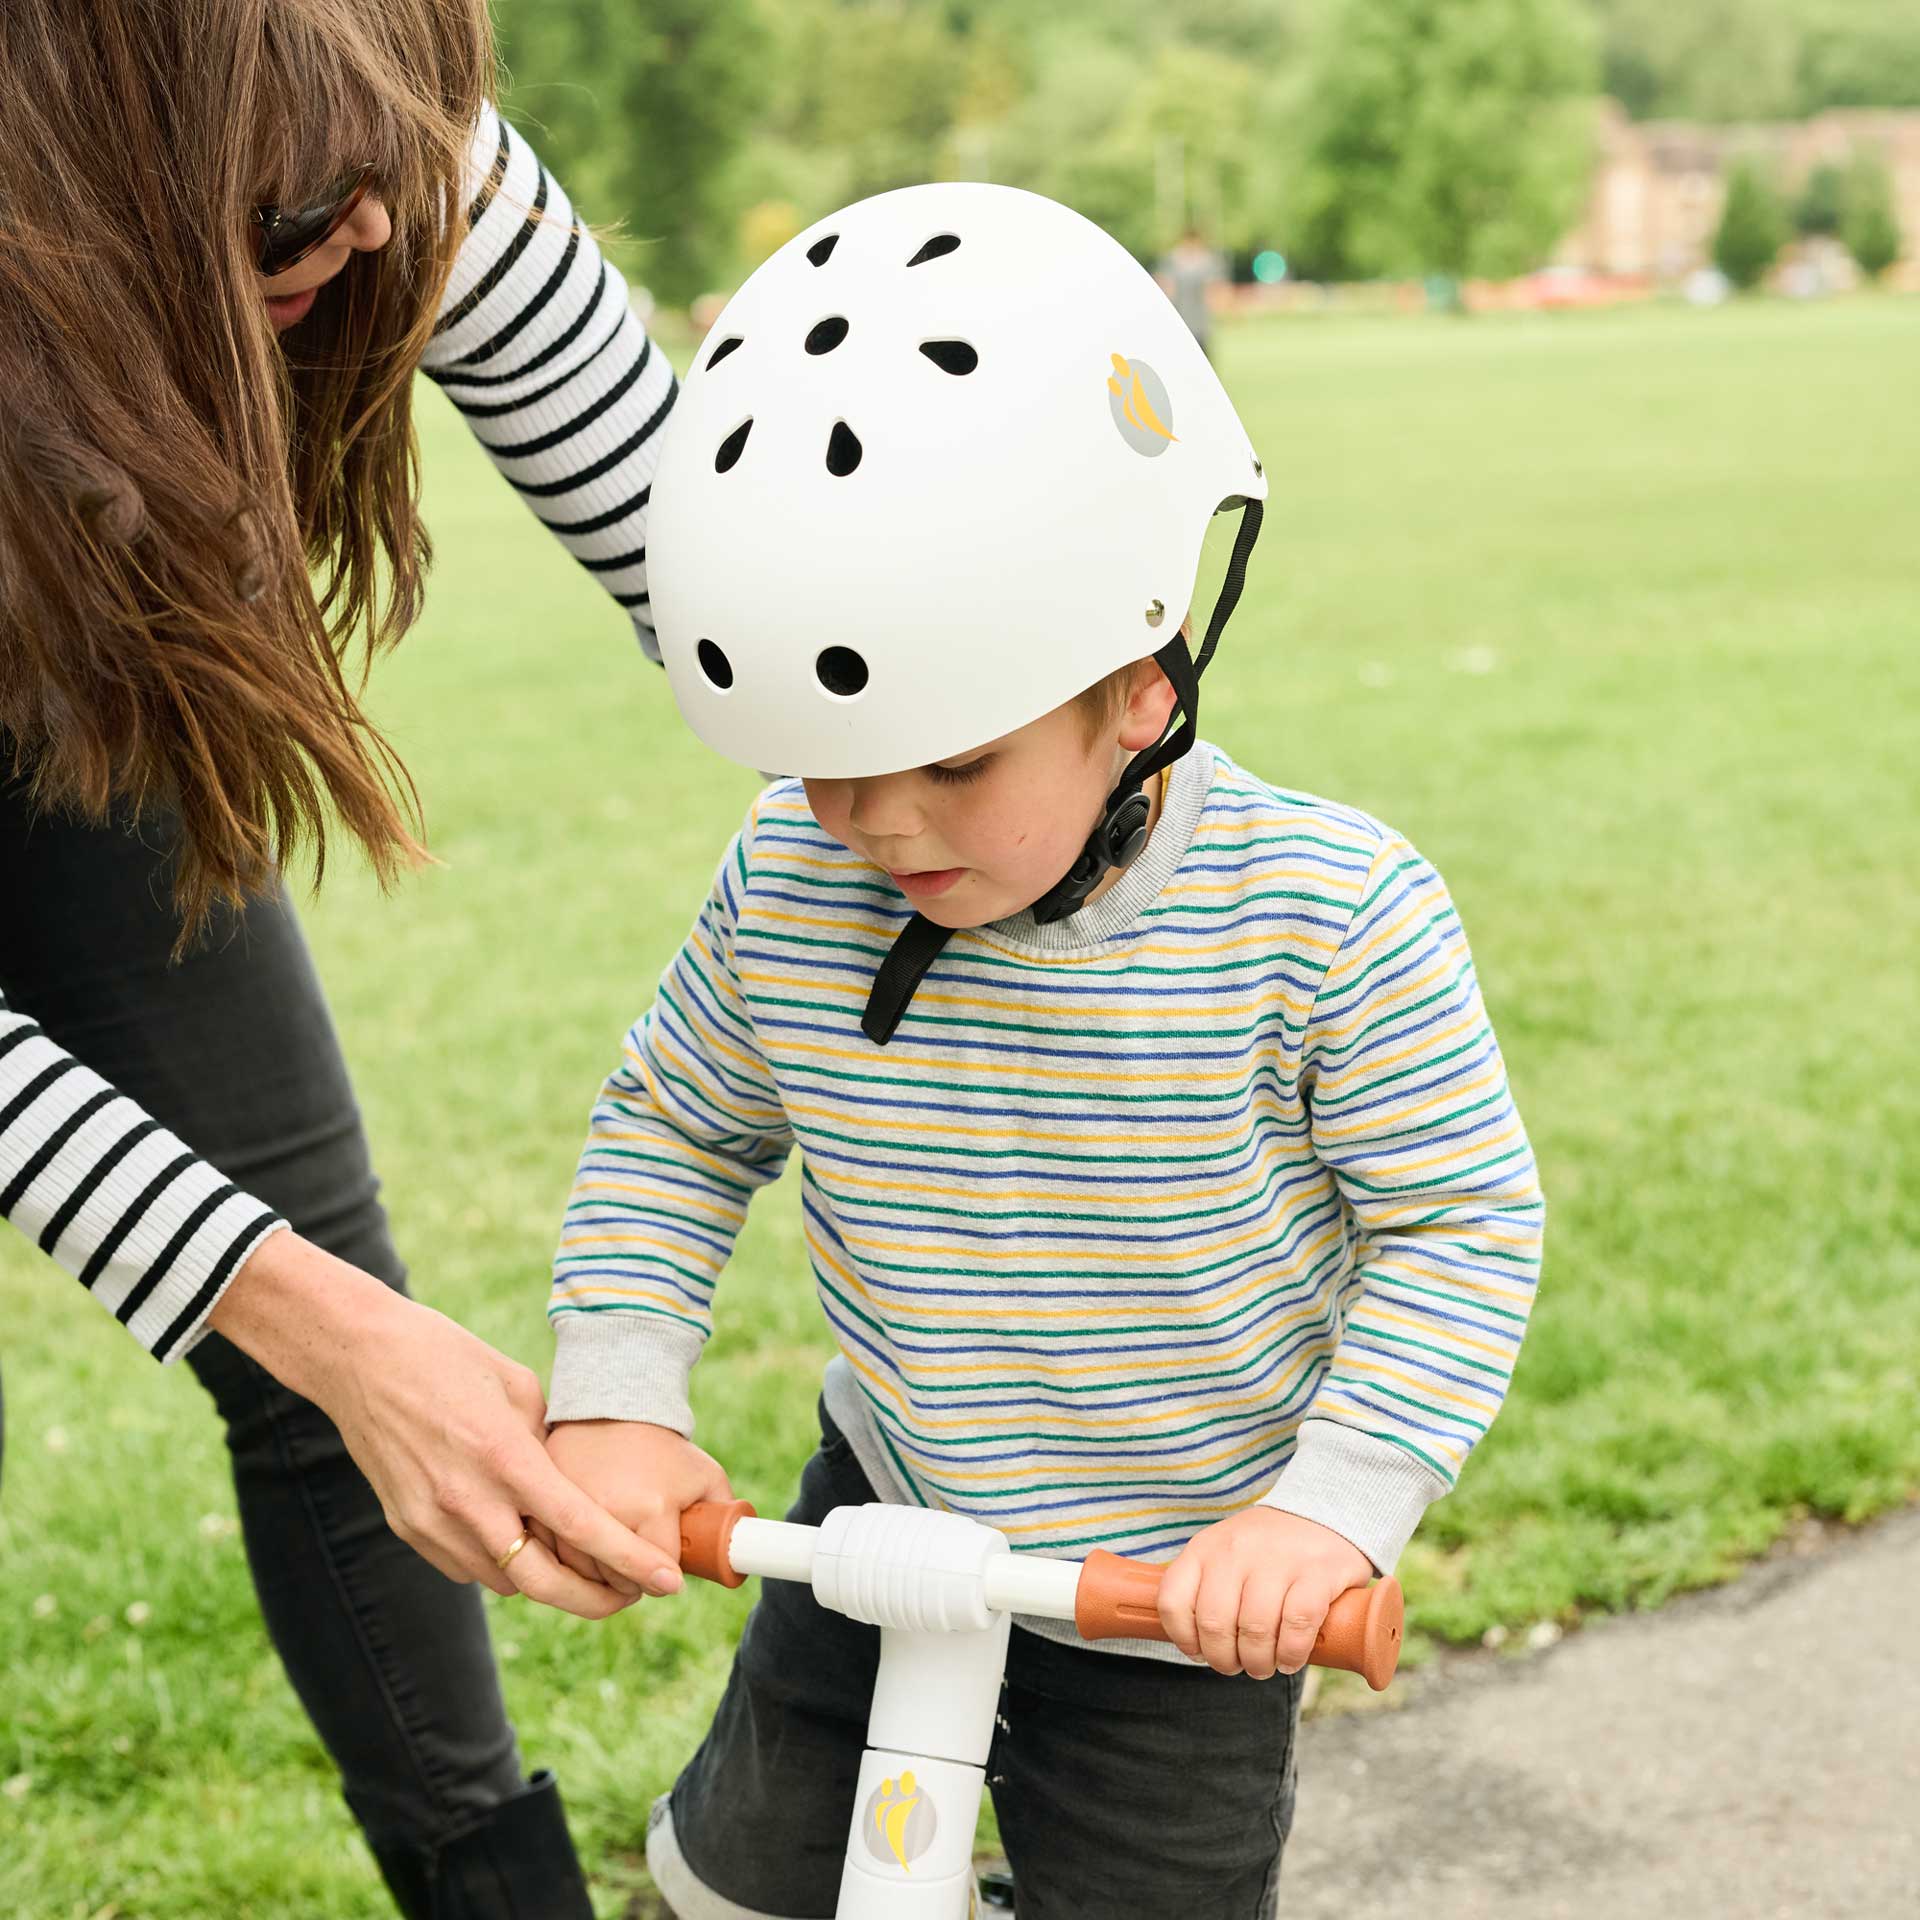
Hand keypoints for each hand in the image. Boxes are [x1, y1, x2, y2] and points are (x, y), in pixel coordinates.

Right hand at [208, 1230, 686, 1617]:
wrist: (360, 1358)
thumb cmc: (447, 1358)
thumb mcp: (517, 1386)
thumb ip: (548, 1444)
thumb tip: (574, 1483)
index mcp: (505, 1456)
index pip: (580, 1526)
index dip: (630, 1559)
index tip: (669, 1581)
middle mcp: (467, 1499)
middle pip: (543, 1582)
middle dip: (595, 1600)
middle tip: (629, 1597)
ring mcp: (432, 1520)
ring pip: (504, 1580)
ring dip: (545, 1581)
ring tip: (580, 1565)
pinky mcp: (407, 1528)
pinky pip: (467, 1567)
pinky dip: (499, 1564)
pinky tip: (517, 1541)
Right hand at [540, 1420, 731, 1595]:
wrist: (614, 1411)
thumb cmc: (665, 1450)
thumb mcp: (706, 1477)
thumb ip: (725, 1519)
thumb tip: (735, 1559)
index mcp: (651, 1508)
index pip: (659, 1575)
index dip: (668, 1577)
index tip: (669, 1573)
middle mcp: (607, 1512)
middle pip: (618, 1585)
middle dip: (633, 1581)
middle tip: (641, 1562)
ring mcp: (569, 1510)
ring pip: (582, 1578)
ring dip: (598, 1577)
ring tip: (614, 1556)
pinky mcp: (541, 1507)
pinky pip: (551, 1558)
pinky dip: (565, 1562)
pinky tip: (583, 1550)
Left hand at [1157, 1507, 1373, 1678]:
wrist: (1323, 1513)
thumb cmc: (1266, 1548)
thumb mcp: (1222, 1553)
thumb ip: (1203, 1588)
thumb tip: (1193, 1644)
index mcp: (1205, 1547)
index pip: (1172, 1602)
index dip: (1183, 1639)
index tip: (1200, 1652)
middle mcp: (1236, 1549)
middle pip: (1215, 1625)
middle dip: (1224, 1660)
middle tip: (1239, 1665)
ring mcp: (1277, 1558)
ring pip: (1255, 1630)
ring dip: (1259, 1662)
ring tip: (1265, 1665)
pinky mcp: (1317, 1571)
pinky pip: (1297, 1626)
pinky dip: (1291, 1654)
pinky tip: (1290, 1658)